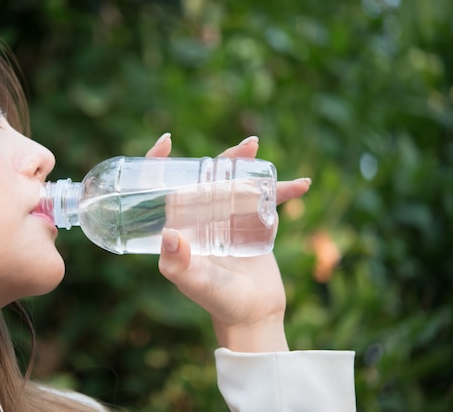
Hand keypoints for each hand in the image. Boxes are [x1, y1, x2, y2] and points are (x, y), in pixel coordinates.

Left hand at [145, 134, 310, 351]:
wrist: (253, 316)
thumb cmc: (219, 301)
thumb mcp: (196, 283)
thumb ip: (179, 265)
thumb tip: (169, 234)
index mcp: (180, 225)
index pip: (162, 189)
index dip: (159, 164)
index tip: (167, 142)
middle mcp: (200, 218)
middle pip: (205, 178)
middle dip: (220, 158)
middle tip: (242, 148)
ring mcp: (227, 219)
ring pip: (235, 182)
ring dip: (248, 164)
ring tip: (257, 150)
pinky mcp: (252, 224)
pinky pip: (266, 200)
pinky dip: (282, 191)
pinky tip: (301, 185)